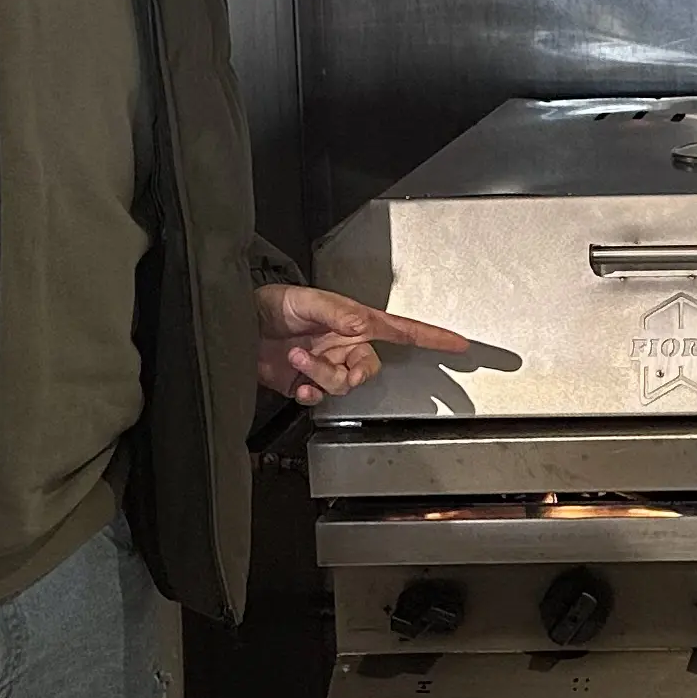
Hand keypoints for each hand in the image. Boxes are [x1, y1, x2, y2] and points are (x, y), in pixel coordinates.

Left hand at [256, 284, 476, 404]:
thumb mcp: (306, 300)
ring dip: (320, 376)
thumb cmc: (271, 303)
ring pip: (342, 384)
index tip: (458, 343)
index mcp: (354, 321)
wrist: (238, 324)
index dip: (431, 337)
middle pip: (369, 368)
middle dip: (347, 370)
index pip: (402, 330)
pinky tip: (297, 383)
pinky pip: (320, 397)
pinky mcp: (306, 381)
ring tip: (297, 358)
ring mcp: (326, 363)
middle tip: (322, 363)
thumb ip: (336, 313)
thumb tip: (362, 324)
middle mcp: (344, 344)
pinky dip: (310, 394)